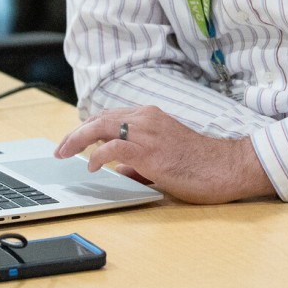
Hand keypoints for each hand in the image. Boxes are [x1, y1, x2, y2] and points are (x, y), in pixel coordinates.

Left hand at [55, 106, 273, 203]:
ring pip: (102, 127)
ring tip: (65, 153)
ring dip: (78, 140)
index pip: (110, 116)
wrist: (226, 167)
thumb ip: (139, 163)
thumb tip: (118, 172)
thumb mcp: (164, 159)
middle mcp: (147, 119)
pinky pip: (114, 149)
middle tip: (60, 149)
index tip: (72, 141)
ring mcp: (148, 133)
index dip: (87, 128)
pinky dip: (98, 156)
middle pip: (100, 119)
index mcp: (151, 117)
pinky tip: (91, 167)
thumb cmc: (201, 164)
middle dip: (75, 134)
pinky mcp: (150, 152)